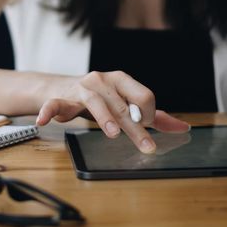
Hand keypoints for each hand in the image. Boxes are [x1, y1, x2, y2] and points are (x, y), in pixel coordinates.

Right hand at [35, 71, 190, 153]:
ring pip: (96, 103)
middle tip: (147, 147)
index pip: (144, 96)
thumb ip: (153, 116)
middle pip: (123, 106)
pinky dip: (49, 110)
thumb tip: (182, 127)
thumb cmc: (100, 97)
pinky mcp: (62, 98)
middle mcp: (103, 80)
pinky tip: (45, 120)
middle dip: (135, 128)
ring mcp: (82, 88)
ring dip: (105, 118)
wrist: (60, 89)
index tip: (143, 126)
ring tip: (112, 133)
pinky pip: (55, 103)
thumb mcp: (126, 103)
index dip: (147, 115)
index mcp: (122, 80)